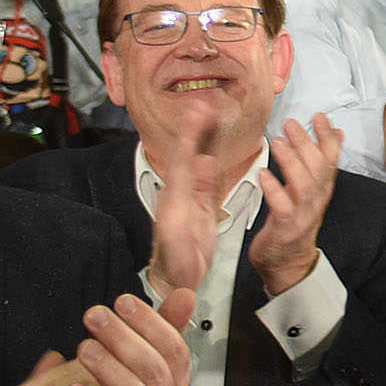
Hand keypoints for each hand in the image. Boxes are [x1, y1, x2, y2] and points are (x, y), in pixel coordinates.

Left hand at [63, 291, 196, 385]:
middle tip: (94, 316)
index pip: (173, 348)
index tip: (122, 301)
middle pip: (154, 369)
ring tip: (84, 348)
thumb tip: (185, 293)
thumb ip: (160, 331)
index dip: (151, 323)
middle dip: (124, 339)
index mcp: (172, 382)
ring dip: (110, 371)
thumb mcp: (142, 367)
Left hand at [148, 105, 223, 294]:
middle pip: (188, 155)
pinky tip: (211, 149)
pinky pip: (207, 179)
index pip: (182, 159)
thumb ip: (191, 198)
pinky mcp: (200, 207)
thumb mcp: (180, 234)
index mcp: (174, 197)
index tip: (196, 113)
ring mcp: (190, 199)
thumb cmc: (176, 262)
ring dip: (202, 141)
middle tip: (201, 105)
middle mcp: (179, 193)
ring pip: (197, 163)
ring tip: (208, 117)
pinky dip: (209, 160)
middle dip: (194, 131)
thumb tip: (203, 164)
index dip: (189, 135)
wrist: (177, 279)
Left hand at [248, 115, 342, 295]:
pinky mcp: (285, 226)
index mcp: (322, 189)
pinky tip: (263, 174)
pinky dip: (273, 188)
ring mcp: (302, 214)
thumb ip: (321, 161)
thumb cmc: (295, 221)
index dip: (327, 137)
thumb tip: (336, 134)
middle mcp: (316, 200)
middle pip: (318, 168)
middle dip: (306, 143)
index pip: (331, 159)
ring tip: (276, 142)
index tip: (319, 117)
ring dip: (291, 161)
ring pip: (303, 184)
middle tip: (290, 123)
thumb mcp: (312, 189)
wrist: (288, 262)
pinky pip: (281, 205)